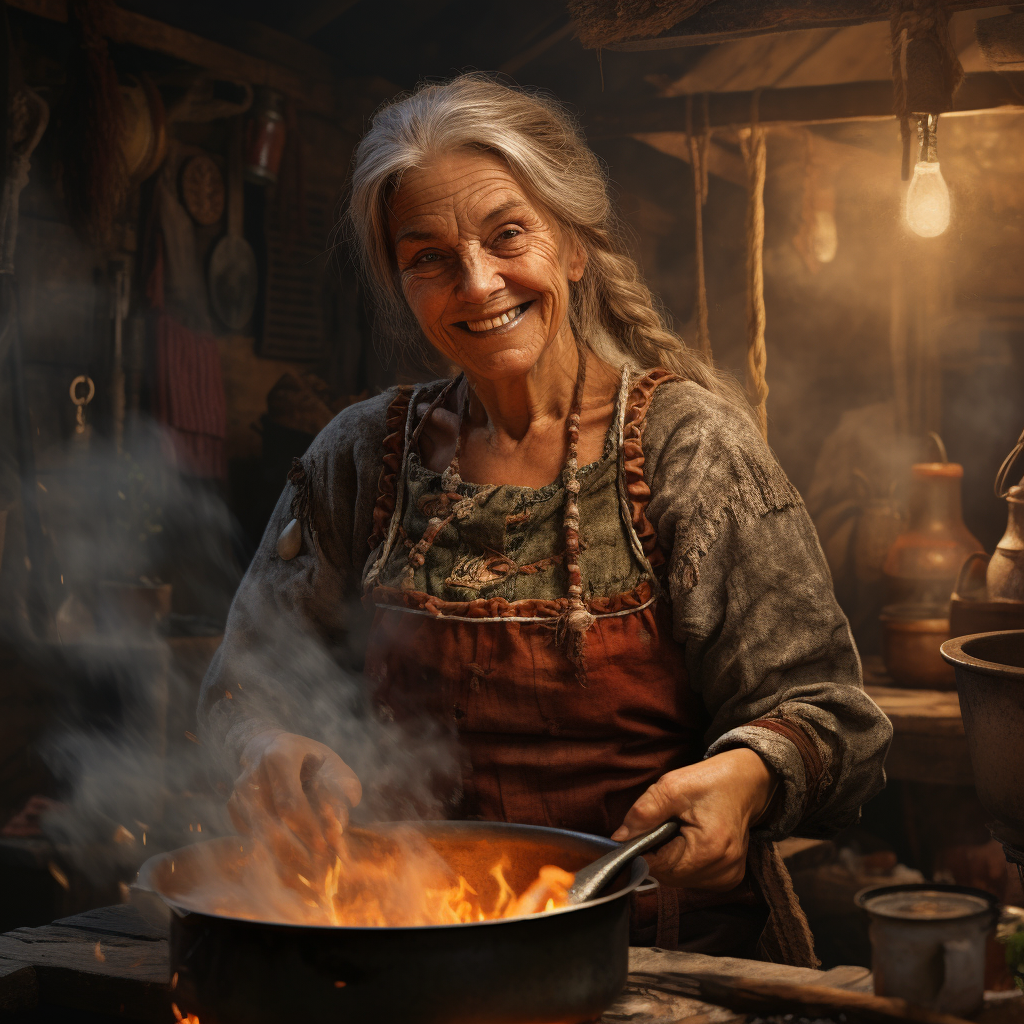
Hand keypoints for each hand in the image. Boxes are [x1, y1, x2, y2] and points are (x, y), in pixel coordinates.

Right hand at [227, 730, 361, 877]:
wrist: (270, 747)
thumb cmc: (311, 760)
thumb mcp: (334, 766)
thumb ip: (341, 792)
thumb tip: (337, 831)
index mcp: (279, 756)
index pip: (289, 802)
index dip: (307, 828)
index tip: (326, 848)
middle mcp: (252, 775)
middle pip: (271, 824)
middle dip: (297, 852)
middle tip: (321, 874)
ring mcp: (238, 794)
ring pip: (259, 837)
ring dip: (285, 862)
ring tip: (310, 881)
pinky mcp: (234, 811)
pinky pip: (252, 840)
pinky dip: (273, 859)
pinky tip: (294, 873)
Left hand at [611, 748, 776, 890]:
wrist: (746, 783)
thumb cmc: (710, 781)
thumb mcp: (672, 787)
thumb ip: (644, 813)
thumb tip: (619, 839)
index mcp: (710, 849)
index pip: (660, 867)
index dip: (642, 851)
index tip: (639, 832)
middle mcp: (723, 871)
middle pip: (668, 876)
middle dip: (656, 853)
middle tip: (662, 825)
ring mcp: (729, 878)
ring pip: (678, 879)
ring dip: (669, 858)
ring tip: (678, 830)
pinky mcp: (729, 878)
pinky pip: (692, 878)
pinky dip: (683, 862)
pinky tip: (688, 842)